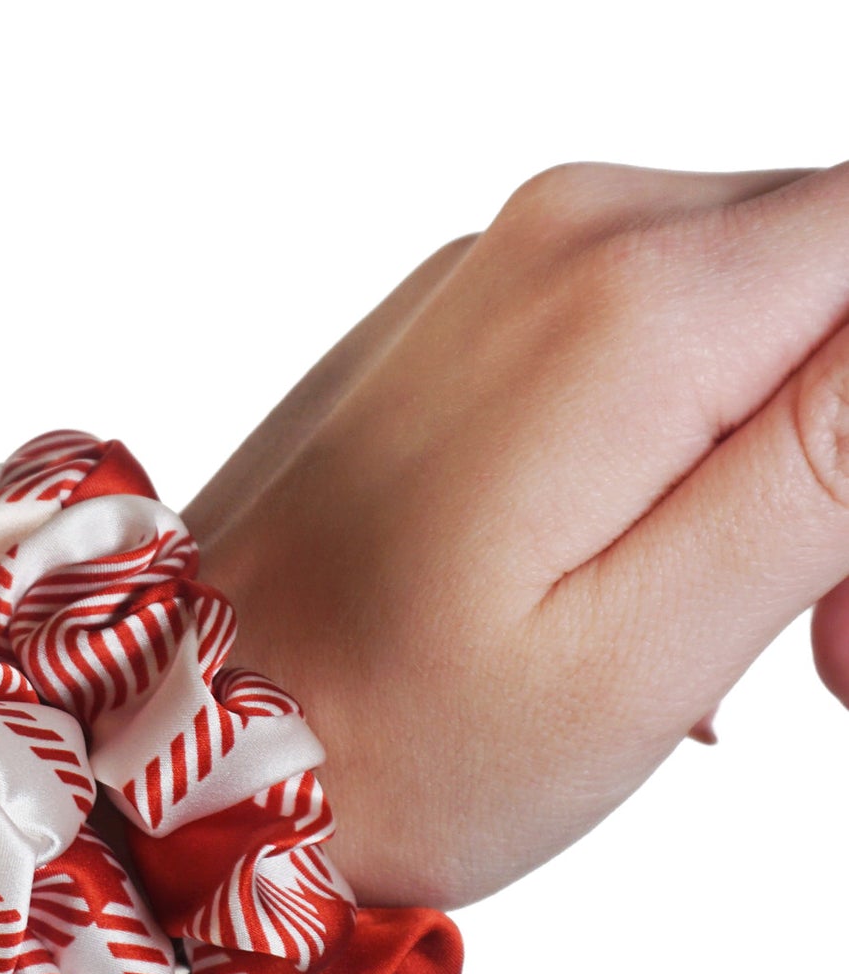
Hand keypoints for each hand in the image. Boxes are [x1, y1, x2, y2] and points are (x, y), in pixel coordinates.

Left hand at [182, 161, 848, 909]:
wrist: (189, 733)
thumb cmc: (396, 737)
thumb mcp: (646, 640)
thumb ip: (830, 459)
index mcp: (635, 300)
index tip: (844, 595)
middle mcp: (567, 236)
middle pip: (841, 283)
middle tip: (823, 660)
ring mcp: (503, 272)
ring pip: (757, 318)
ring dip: (781, 478)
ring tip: (722, 653)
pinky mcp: (467, 327)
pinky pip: (651, 345)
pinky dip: (687, 458)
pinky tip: (639, 591)